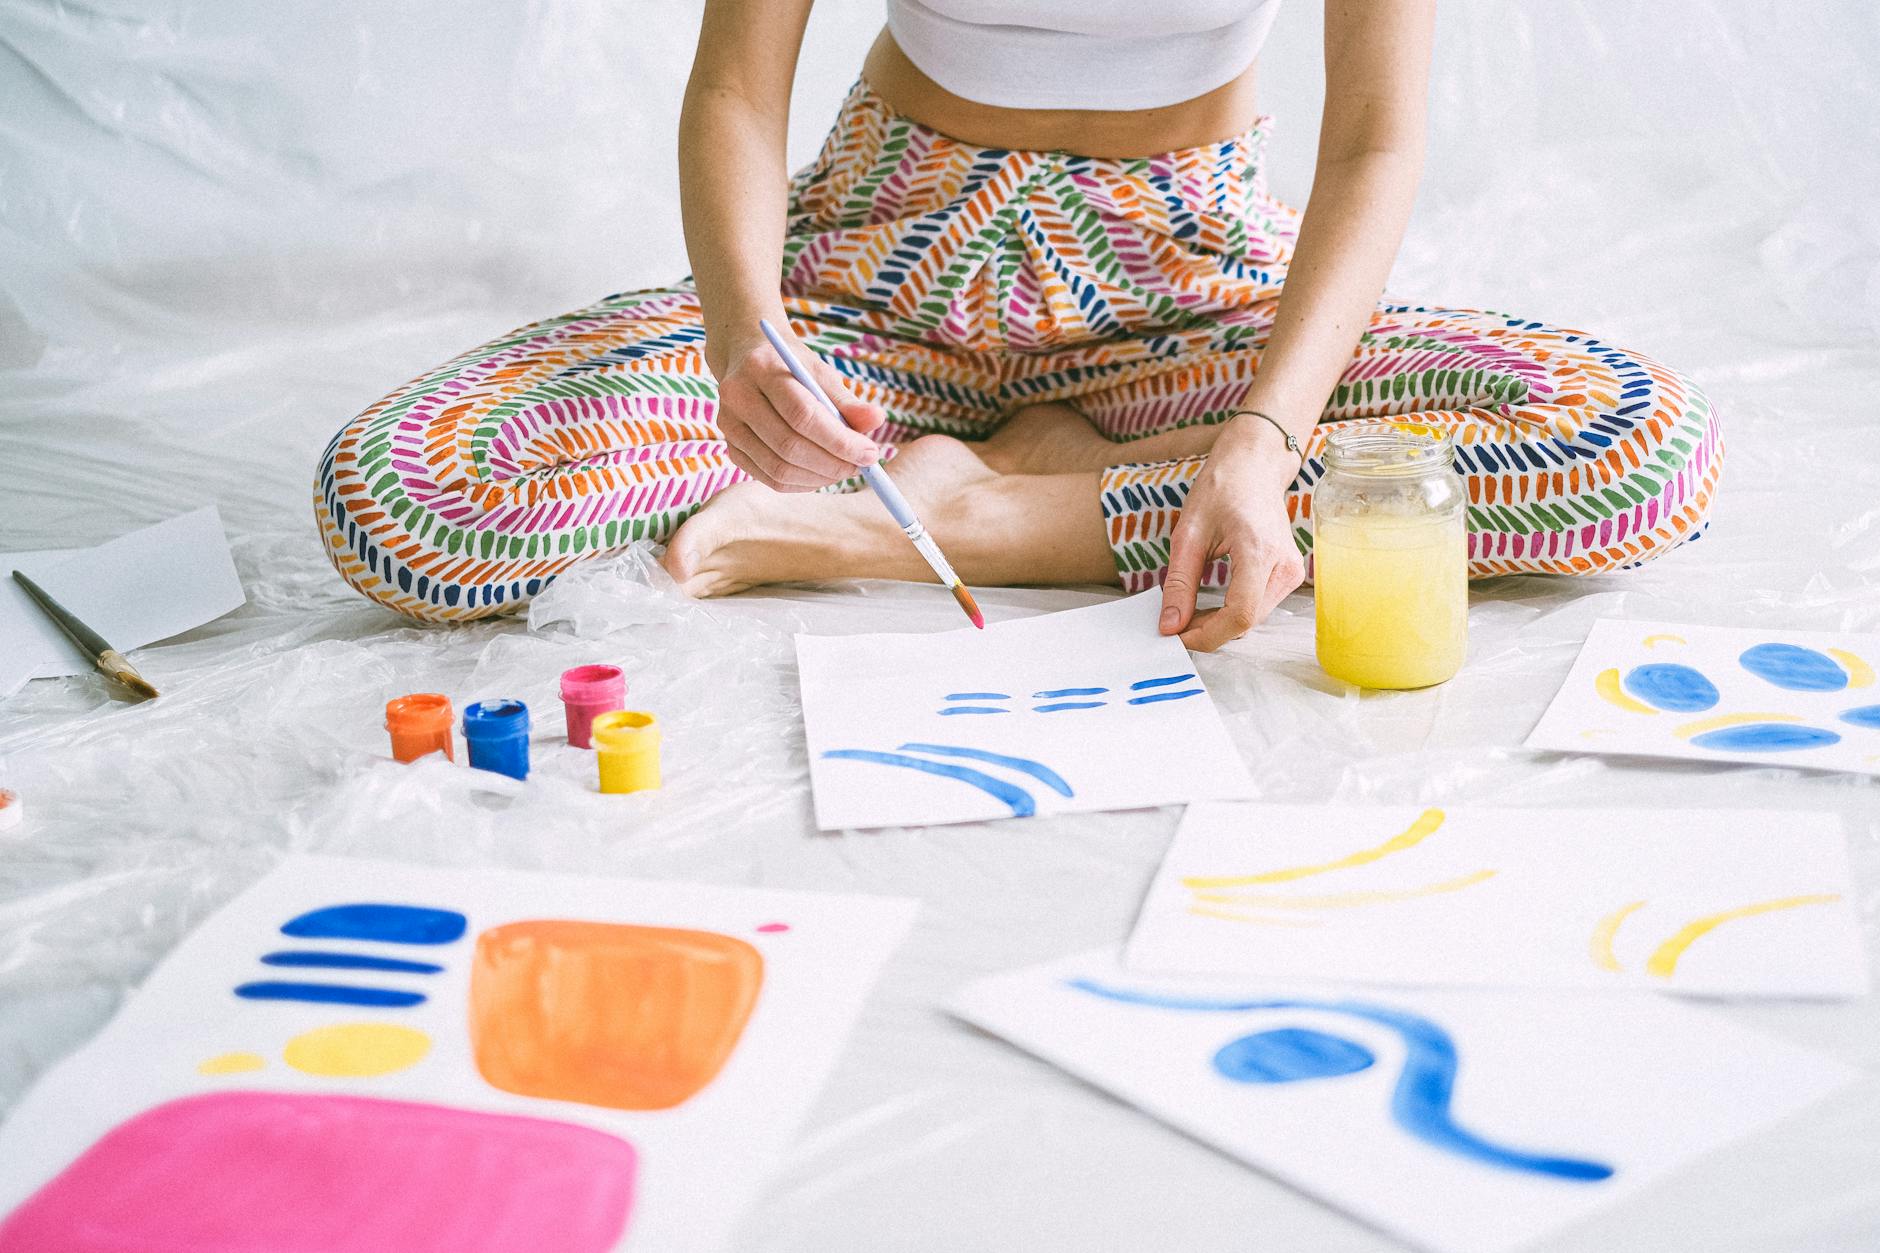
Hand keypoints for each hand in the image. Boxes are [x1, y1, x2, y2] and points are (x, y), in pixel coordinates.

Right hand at [710, 324, 884, 490]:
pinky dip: (801, 483)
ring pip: (778, 468)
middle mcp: (738, 397)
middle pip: (789, 446)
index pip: (802, 415)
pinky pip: (769, 478)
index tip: (870, 453)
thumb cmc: (792, 367)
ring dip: (819, 477)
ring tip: (844, 468)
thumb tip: (876, 421)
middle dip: (832, 463)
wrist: (748, 358)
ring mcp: (728, 425)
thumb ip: (847, 400)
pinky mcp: (731, 447)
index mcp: (762, 369)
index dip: (839, 440)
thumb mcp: (820, 372)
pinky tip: (821, 473)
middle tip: (860, 465)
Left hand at [1158, 415, 1307, 650]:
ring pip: (1253, 620)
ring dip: (1219, 624)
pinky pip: (1259, 608)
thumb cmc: (1223, 489)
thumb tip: (1170, 626)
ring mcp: (1292, 572)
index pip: (1240, 615)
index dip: (1206, 635)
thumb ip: (1179, 584)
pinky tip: (1211, 603)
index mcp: (1259, 551)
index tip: (1176, 635)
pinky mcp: (1289, 575)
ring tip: (1190, 609)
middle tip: (1176, 621)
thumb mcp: (1188, 534)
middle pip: (1246, 622)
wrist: (1254, 467)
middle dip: (1208, 631)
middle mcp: (1284, 566)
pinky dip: (1232, 613)